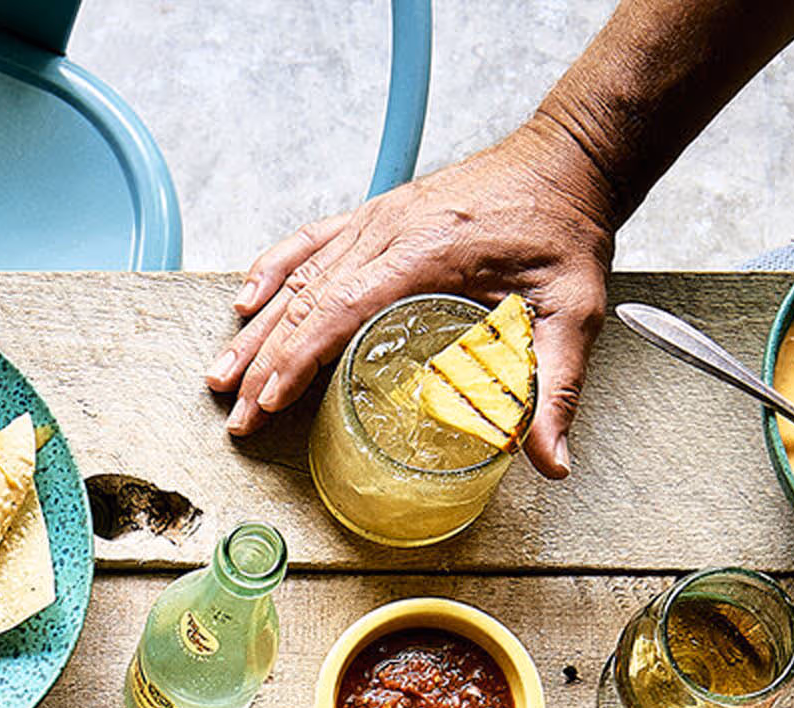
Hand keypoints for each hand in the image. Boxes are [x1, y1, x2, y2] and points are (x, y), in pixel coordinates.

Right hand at [206, 117, 618, 475]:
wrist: (567, 158)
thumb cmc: (565, 228)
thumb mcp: (572, 311)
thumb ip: (555, 386)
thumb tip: (551, 462)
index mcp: (427, 252)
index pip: (342, 310)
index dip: (299, 358)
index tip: (269, 401)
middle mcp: (389, 231)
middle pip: (306, 300)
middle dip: (263, 363)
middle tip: (236, 415)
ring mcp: (377, 220)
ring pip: (299, 275)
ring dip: (256, 329)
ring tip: (221, 374)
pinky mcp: (377, 214)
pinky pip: (310, 241)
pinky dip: (273, 269)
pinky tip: (248, 300)